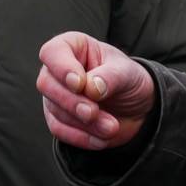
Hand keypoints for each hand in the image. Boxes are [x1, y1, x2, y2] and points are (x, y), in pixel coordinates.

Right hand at [37, 31, 156, 149]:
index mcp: (73, 47)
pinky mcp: (58, 119)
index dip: (62, 68)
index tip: (80, 83)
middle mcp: (58, 70)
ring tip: (111, 127)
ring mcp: (55, 95)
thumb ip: (110, 77)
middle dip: (72, 101)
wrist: (138, 107)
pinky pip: (59, 130)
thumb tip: (90, 87)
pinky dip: (81, 137)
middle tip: (93, 112)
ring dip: (84, 123)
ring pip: (55, 110)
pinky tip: (101, 138)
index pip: (52, 52)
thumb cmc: (129, 79)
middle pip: (47, 84)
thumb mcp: (127, 73)